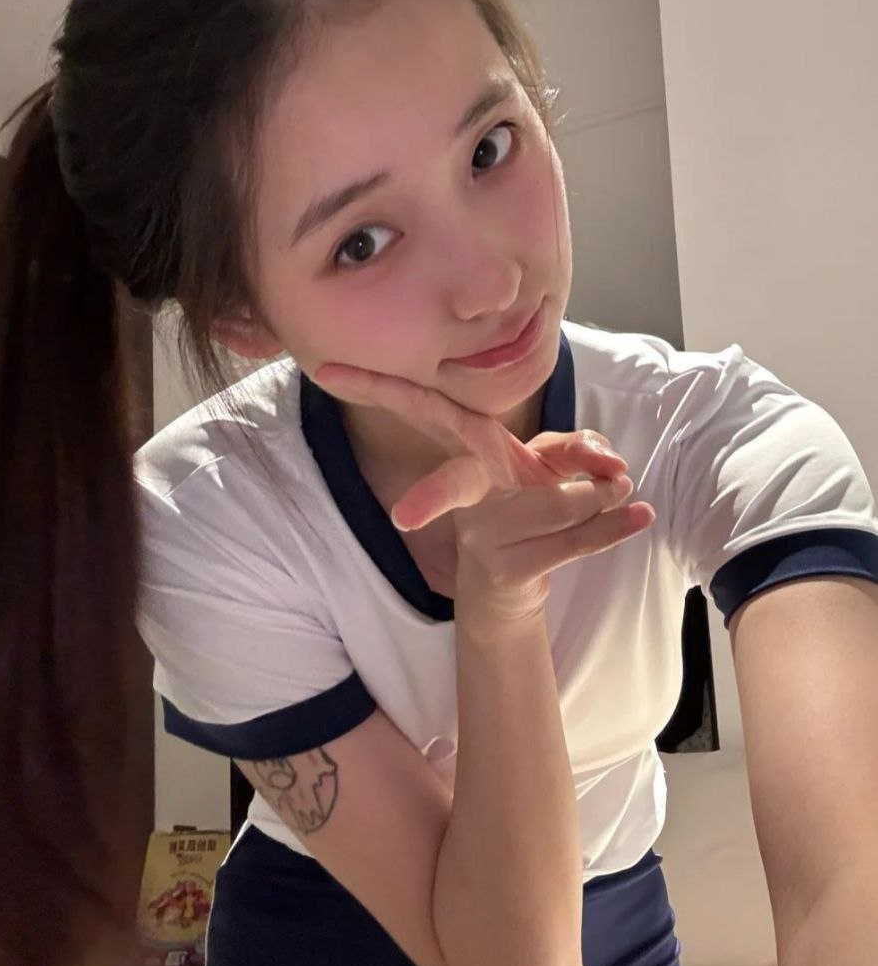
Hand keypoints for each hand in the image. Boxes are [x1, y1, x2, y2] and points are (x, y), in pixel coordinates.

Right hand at [314, 364, 655, 627]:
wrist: (511, 593)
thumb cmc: (529, 510)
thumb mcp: (552, 466)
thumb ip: (577, 450)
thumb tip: (605, 463)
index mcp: (471, 456)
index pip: (424, 411)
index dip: (375, 388)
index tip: (328, 372)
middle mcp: (468, 497)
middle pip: (452, 485)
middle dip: (433, 499)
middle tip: (401, 519)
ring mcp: (485, 539)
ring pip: (548, 507)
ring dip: (592, 498)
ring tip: (620, 488)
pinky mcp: (514, 571)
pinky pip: (571, 544)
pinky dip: (611, 529)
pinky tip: (639, 515)